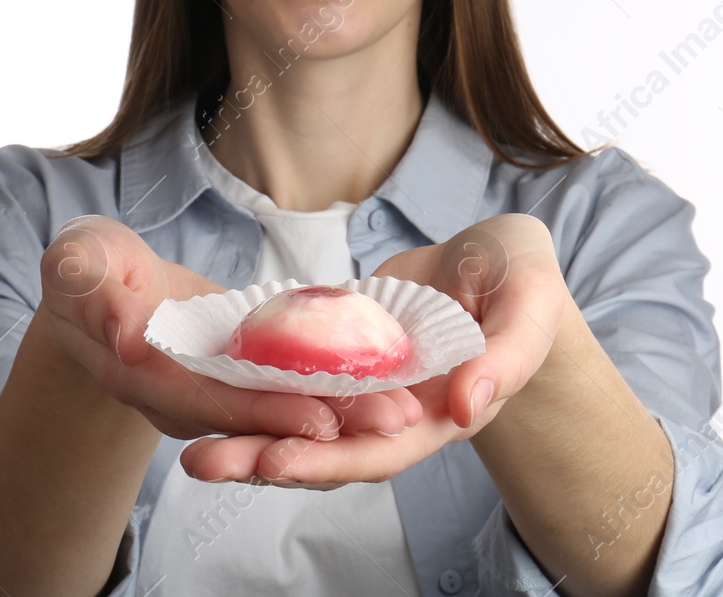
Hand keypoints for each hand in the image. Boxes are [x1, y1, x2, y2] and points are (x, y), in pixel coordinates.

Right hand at [38, 214, 422, 444]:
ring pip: (277, 407)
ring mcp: (210, 390)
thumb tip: (129, 337)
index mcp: (140, 375)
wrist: (97, 283)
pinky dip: (330, 383)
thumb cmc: (84, 266)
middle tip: (393, 418)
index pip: (205, 401)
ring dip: (340, 411)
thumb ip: (93, 291)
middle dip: (324, 421)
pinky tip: (381, 377)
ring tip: (403, 409)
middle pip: (254, 417)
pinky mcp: (235, 374)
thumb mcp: (76, 262)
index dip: (260, 411)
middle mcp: (181, 397)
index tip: (318, 419)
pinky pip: (285, 382)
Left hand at [177, 213, 564, 488]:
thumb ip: (507, 357)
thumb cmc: (523, 280)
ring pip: (302, 422)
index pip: (380, 451)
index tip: (276, 460)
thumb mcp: (529, 306)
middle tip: (202, 463)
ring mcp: (363, 386)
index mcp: (440, 412)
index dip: (330, 458)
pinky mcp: (340, 352)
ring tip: (193, 451)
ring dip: (249, 436)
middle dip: (265, 459)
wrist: (497, 261)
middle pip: (326, 449)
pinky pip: (293, 377)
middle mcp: (395, 413)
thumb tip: (468, 406)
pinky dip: (254, 389)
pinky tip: (207, 388)